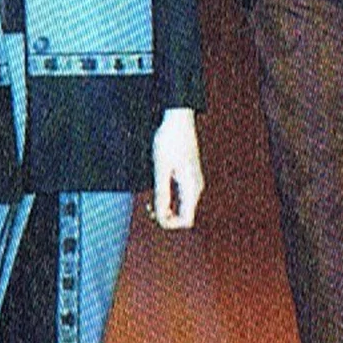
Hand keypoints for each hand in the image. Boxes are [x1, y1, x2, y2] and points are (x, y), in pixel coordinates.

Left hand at [151, 107, 203, 229]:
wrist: (178, 118)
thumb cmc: (169, 140)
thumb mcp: (161, 168)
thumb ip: (161, 193)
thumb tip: (160, 215)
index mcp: (192, 188)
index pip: (185, 220)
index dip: (168, 223)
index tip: (153, 213)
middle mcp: (195, 188)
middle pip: (183, 216)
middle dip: (165, 217)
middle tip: (147, 207)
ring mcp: (193, 182)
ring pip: (181, 207)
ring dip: (165, 208)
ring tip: (149, 201)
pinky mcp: (187, 177)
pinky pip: (179, 196)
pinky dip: (167, 199)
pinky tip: (156, 191)